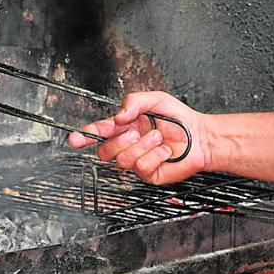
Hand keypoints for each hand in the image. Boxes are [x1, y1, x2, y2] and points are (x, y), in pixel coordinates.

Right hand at [67, 90, 208, 184]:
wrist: (200, 136)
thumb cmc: (179, 118)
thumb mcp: (155, 99)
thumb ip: (133, 101)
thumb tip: (117, 116)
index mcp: (125, 127)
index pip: (98, 132)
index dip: (84, 136)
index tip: (74, 139)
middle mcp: (128, 145)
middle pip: (105, 151)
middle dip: (119, 140)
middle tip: (136, 132)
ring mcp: (137, 161)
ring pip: (122, 160)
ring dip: (142, 146)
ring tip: (157, 138)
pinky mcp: (148, 174)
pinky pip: (141, 167)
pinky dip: (155, 156)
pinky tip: (164, 151)